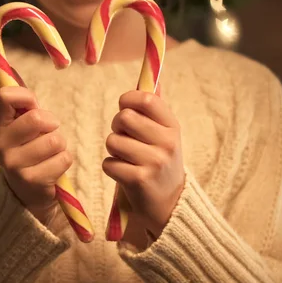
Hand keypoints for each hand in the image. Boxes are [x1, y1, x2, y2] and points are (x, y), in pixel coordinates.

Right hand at [0, 86, 72, 223]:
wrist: (28, 194)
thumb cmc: (29, 149)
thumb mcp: (21, 126)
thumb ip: (21, 104)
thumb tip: (12, 69)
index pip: (5, 96)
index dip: (26, 95)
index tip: (33, 104)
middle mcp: (0, 145)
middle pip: (37, 118)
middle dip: (52, 123)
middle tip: (48, 132)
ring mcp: (15, 165)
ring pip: (55, 139)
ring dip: (60, 144)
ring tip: (50, 153)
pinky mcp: (33, 181)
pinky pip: (64, 158)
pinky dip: (64, 161)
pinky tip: (52, 168)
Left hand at [102, 90, 185, 238]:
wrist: (170, 203)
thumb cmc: (161, 161)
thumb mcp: (166, 134)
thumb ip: (155, 110)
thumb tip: (149, 79)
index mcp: (173, 126)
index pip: (146, 99)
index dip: (128, 99)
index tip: (125, 106)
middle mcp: (167, 142)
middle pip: (124, 118)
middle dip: (117, 127)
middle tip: (125, 138)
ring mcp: (153, 162)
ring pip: (113, 141)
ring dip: (113, 149)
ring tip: (127, 158)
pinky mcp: (138, 180)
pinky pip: (108, 163)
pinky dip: (111, 168)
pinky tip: (125, 173)